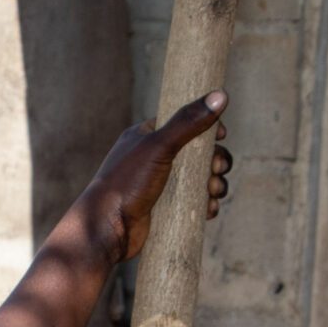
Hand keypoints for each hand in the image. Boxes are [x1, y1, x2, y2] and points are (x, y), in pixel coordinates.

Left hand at [79, 93, 233, 266]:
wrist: (106, 229)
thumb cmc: (126, 183)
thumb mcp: (158, 147)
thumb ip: (188, 122)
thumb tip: (220, 96)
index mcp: (147, 137)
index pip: (184, 123)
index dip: (206, 127)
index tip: (221, 135)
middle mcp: (154, 158)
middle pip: (199, 153)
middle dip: (215, 161)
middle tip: (216, 169)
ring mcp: (161, 184)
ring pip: (201, 179)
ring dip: (215, 184)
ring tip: (213, 191)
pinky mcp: (166, 208)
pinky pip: (195, 202)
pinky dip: (206, 204)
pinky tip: (208, 209)